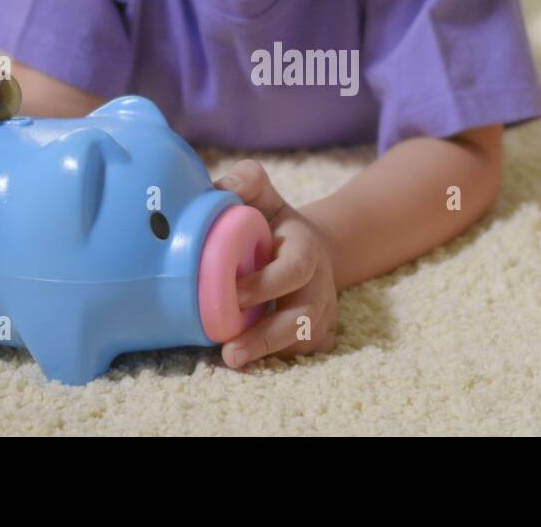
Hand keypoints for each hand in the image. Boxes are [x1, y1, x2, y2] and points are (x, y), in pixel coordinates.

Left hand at [213, 160, 338, 369]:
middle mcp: (319, 285)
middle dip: (266, 337)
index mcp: (306, 249)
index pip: (295, 270)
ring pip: (305, 341)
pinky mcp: (319, 333)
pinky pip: (306, 353)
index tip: (232, 294)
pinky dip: (281, 359)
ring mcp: (322, 312)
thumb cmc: (273, 222)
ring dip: (269, 352)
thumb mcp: (263, 196)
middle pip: (303, 317)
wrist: (306, 246)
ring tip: (231, 358)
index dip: (266, 284)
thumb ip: (245, 182)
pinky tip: (252, 359)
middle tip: (229, 352)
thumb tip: (218, 186)